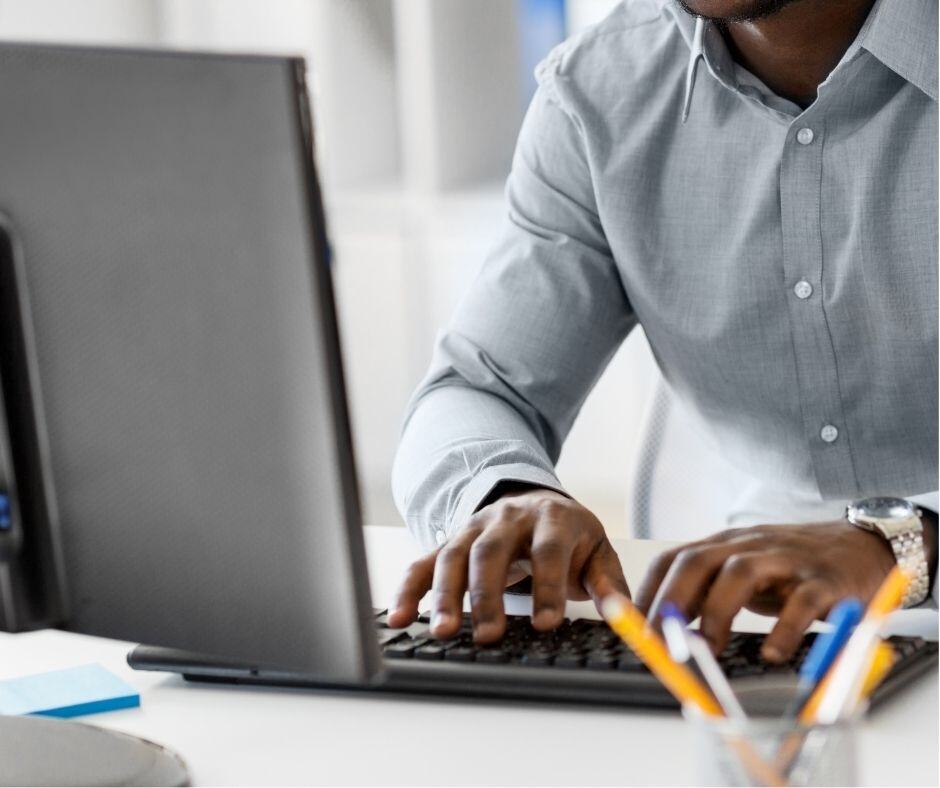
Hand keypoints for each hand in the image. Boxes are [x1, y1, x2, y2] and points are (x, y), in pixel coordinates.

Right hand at [387, 488, 628, 642]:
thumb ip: (610, 584)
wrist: (536, 502)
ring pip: (454, 555)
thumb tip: (626, 615)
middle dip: (487, 593)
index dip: (547, 585)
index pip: (548, 550)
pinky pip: (424, 562)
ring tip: (443, 632)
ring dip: (445, 594)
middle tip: (488, 634)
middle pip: (492, 551)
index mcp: (552, 519)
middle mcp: (508, 519)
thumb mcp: (597, 552)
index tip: (547, 623)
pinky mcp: (450, 542)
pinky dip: (408, 588)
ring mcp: (474, 528)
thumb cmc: (569, 536)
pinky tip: (399, 616)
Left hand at [634, 521, 895, 662]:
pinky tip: (774, 653)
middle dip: (674, 600)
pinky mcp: (825, 580)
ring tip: (709, 649)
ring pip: (741, 572)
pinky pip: (803, 601)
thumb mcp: (744, 572)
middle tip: (662, 641)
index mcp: (724, 544)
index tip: (633, 626)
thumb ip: (709, 592)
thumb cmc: (791, 567)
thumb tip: (665, 631)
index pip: (673, 559)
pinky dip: (785, 628)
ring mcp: (787, 559)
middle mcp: (749, 545)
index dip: (649, 591)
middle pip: (699, 561)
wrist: (862, 545)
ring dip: (717, 612)